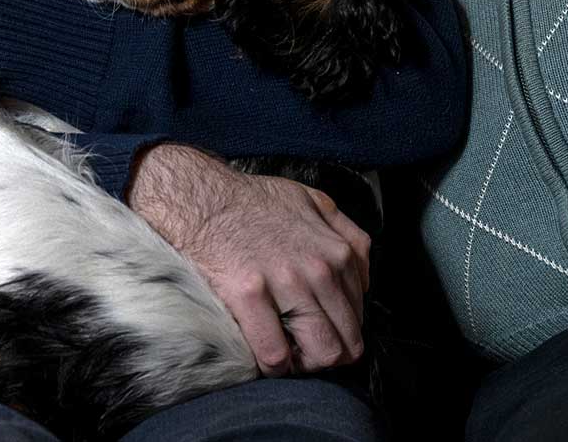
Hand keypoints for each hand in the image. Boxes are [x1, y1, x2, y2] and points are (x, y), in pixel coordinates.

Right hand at [128, 143, 371, 375]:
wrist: (205, 200)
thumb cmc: (256, 203)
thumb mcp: (316, 202)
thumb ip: (349, 236)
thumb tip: (363, 280)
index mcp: (338, 253)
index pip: (359, 318)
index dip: (340, 332)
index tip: (320, 332)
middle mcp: (319, 270)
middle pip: (347, 343)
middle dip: (328, 355)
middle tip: (304, 352)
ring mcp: (286, 283)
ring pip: (321, 354)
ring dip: (305, 365)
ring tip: (288, 357)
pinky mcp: (250, 295)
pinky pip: (275, 354)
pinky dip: (273, 366)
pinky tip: (264, 356)